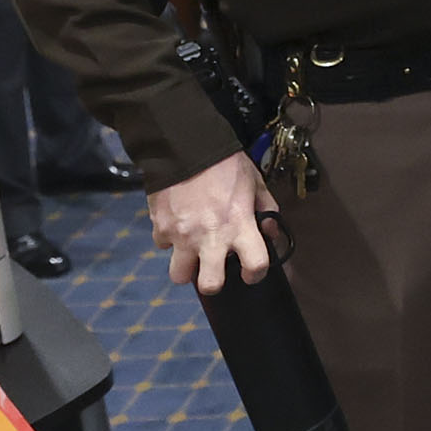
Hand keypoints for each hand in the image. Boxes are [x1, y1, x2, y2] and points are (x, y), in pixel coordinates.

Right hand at [149, 150, 269, 297]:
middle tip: (216, 268)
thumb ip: (267, 209)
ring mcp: (182, 235)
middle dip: (214, 282)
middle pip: (210, 285)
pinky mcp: (161, 228)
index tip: (251, 271)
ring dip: (187, 266)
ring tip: (193, 252)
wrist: (184, 145)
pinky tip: (178, 225)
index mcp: (239, 226)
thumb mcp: (255, 182)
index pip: (256, 266)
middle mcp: (210, 237)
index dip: (256, 274)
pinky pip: (163, 246)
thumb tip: (270, 231)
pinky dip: (170, 240)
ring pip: (179, 275)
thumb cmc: (224, 163)